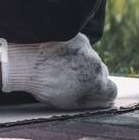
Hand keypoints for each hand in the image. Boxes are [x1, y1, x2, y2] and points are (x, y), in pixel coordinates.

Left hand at [1, 34, 117, 108]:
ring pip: (90, 58)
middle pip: (101, 73)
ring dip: (81, 63)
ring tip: (60, 68)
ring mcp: (86, 48)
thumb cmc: (44, 85)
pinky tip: (57, 57)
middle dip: (91, 78)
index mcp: (96, 82)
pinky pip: (80, 47)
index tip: (95, 95)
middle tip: (73, 82)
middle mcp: (96, 63)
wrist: (27, 60)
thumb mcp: (68, 102)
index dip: (103, 94)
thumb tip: (103, 102)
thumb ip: (90, 102)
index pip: (111, 90)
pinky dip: (72, 52)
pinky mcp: (77, 37)